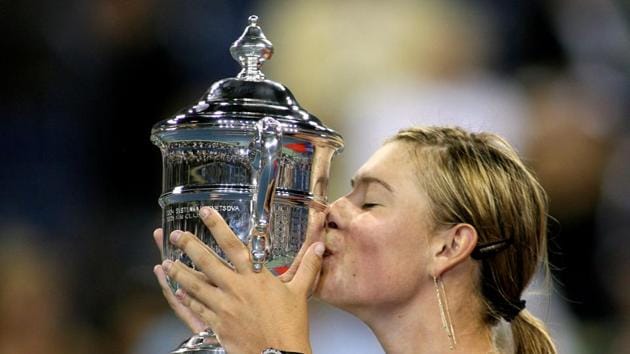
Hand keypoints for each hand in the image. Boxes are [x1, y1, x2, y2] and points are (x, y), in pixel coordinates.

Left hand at [162, 207, 323, 353]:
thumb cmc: (289, 325)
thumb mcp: (299, 293)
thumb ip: (307, 267)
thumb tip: (318, 248)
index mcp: (254, 276)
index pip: (233, 245)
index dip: (217, 227)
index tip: (205, 213)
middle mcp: (235, 287)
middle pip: (206, 261)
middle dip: (189, 246)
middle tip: (176, 236)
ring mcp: (223, 306)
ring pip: (194, 285)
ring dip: (179, 272)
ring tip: (168, 263)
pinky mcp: (217, 323)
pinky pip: (196, 308)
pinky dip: (185, 299)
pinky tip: (178, 293)